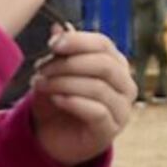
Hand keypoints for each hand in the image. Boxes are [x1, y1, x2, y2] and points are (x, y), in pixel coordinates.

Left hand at [26, 28, 134, 166]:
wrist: (50, 138)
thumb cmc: (56, 100)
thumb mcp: (54, 72)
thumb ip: (60, 51)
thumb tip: (59, 28)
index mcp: (115, 64)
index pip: (103, 44)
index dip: (78, 41)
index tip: (52, 44)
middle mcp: (125, 85)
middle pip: (104, 64)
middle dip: (69, 64)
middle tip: (42, 69)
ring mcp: (121, 110)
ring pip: (98, 87)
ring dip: (65, 83)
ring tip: (41, 84)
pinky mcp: (110, 131)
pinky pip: (97, 111)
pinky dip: (73, 102)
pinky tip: (55, 99)